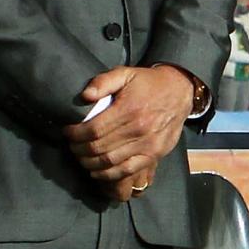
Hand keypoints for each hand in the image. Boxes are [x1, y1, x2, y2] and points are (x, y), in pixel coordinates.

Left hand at [63, 63, 193, 191]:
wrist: (179, 91)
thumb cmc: (149, 83)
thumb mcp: (125, 73)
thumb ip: (103, 82)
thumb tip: (84, 96)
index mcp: (129, 109)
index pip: (94, 129)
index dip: (76, 134)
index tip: (68, 132)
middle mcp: (138, 129)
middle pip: (99, 148)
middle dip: (79, 149)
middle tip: (72, 146)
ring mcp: (147, 145)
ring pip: (110, 161)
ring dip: (90, 163)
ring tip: (81, 157)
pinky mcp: (154, 155)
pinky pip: (127, 170)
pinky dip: (108, 174)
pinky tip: (97, 171)